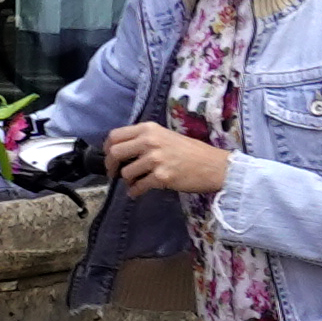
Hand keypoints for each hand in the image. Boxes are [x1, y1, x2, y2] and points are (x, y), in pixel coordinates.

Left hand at [104, 121, 229, 203]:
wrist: (213, 166)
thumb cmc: (191, 151)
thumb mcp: (165, 136)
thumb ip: (144, 139)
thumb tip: (122, 150)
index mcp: (149, 128)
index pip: (115, 136)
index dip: (108, 149)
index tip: (110, 157)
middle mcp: (150, 141)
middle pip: (115, 153)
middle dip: (111, 166)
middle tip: (114, 174)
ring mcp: (155, 159)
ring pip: (126, 173)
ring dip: (127, 181)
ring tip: (135, 182)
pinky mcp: (161, 177)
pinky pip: (138, 186)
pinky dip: (135, 192)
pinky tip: (137, 192)